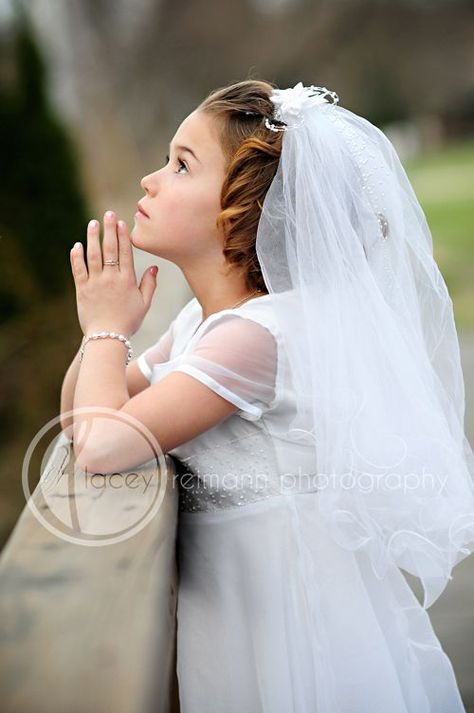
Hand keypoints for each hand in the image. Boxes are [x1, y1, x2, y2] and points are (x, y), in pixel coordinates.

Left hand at [70, 210, 158, 337]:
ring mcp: (95, 283)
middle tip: (107, 213)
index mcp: (127, 281)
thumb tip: (154, 267)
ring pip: (93, 256)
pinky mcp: (82, 290)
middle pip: (109, 249)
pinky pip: (78, 269)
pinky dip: (77, 257)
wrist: (107, 337)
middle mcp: (111, 279)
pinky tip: (77, 245)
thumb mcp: (144, 304)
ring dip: (92, 238)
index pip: (125, 253)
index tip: (120, 222)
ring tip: (92, 223)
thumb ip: (150, 284)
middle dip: (108, 229)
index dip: (122, 235)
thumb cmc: (128, 322)